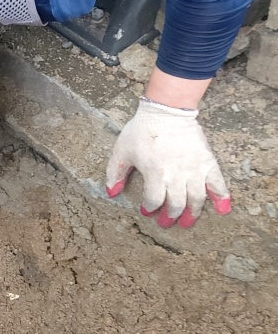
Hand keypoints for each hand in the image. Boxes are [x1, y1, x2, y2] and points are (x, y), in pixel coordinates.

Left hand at [106, 98, 230, 227]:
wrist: (167, 111)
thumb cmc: (142, 130)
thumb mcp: (122, 150)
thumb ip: (114, 173)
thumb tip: (111, 193)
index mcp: (155, 172)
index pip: (154, 200)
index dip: (149, 208)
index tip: (146, 211)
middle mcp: (176, 174)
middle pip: (176, 204)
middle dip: (170, 217)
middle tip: (165, 222)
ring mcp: (194, 169)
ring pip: (196, 199)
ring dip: (192, 213)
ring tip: (187, 222)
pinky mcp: (208, 162)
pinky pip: (218, 183)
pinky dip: (221, 197)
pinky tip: (222, 209)